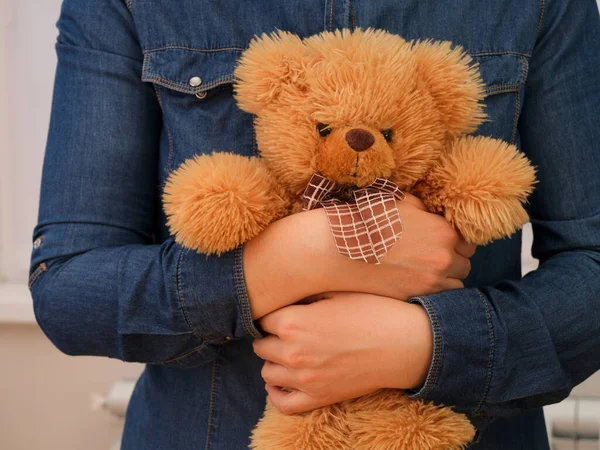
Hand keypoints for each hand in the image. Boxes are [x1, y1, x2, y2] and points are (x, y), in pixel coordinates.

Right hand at [244, 193, 475, 318]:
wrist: (336, 248)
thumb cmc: (366, 219)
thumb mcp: (400, 202)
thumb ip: (425, 209)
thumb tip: (432, 215)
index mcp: (444, 232)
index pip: (469, 242)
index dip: (456, 241)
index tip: (442, 240)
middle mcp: (442, 260)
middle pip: (465, 266)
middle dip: (453, 260)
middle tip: (433, 256)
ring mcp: (427, 284)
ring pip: (453, 286)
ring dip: (444, 279)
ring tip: (423, 271)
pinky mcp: (410, 298)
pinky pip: (433, 299)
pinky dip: (429, 293)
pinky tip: (412, 282)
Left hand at [253, 292, 432, 413]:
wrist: (403, 343)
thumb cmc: (372, 311)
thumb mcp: (335, 293)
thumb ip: (305, 297)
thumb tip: (289, 298)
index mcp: (293, 322)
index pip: (262, 318)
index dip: (272, 314)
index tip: (282, 312)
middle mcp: (292, 351)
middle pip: (261, 345)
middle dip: (271, 337)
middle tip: (286, 332)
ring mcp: (304, 378)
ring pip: (267, 372)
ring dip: (274, 361)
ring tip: (288, 353)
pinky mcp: (318, 397)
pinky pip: (282, 403)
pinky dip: (276, 392)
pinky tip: (283, 380)